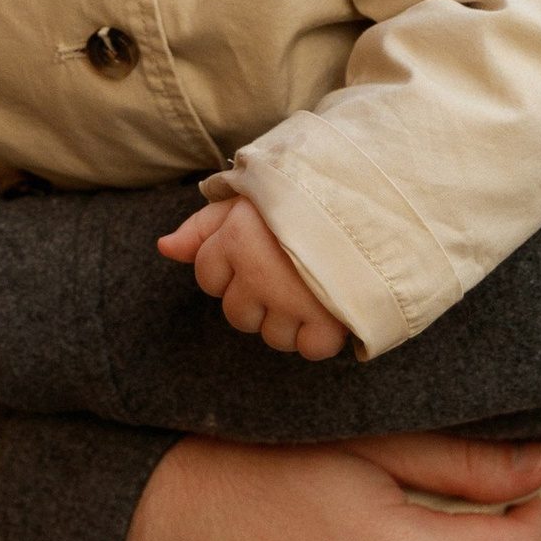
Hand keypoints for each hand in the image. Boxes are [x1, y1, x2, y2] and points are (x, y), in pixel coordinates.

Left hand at [156, 198, 348, 358]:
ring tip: (313, 286)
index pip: (208, 277)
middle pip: (237, 315)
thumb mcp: (250, 196)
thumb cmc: (308, 192)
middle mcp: (258, 273)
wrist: (376, 195)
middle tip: (289, 270)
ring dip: (290, 319)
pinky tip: (331, 307)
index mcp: (236, 238)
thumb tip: (164, 248)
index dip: (230, 267)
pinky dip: (320, 335)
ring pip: (272, 336)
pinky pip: (311, 348)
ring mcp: (292, 300)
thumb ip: (204, 225)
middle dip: (258, 298)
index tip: (261, 248)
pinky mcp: (329, 319)